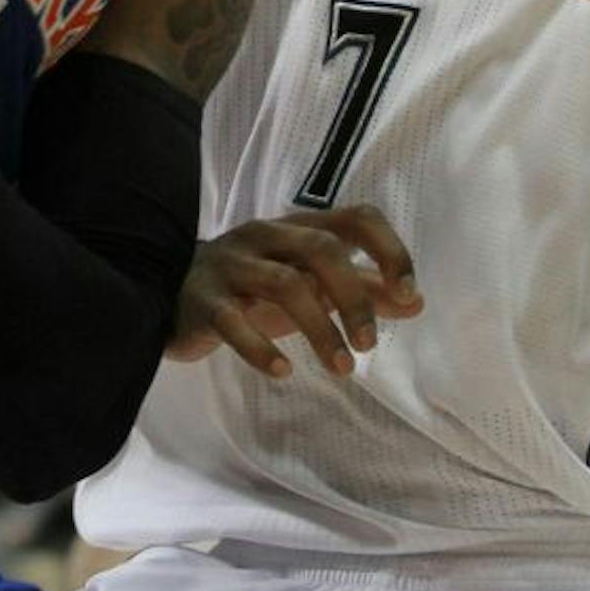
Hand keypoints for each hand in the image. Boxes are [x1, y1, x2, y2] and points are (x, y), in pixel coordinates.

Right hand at [169, 206, 421, 379]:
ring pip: (284, 284)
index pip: (357, 218)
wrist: (173, 294)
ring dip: (320, 328)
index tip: (407, 294)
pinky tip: (283, 372)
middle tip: (368, 345)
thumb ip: (361, 290)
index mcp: (299, 227)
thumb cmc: (254, 288)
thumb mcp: (311, 284)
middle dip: (354, 299)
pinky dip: (260, 347)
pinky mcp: (203, 299)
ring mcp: (231, 264)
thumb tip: (416, 302)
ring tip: (341, 368)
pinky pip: (232, 321)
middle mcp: (266, 235)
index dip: (389, 251)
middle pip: (322, 250)